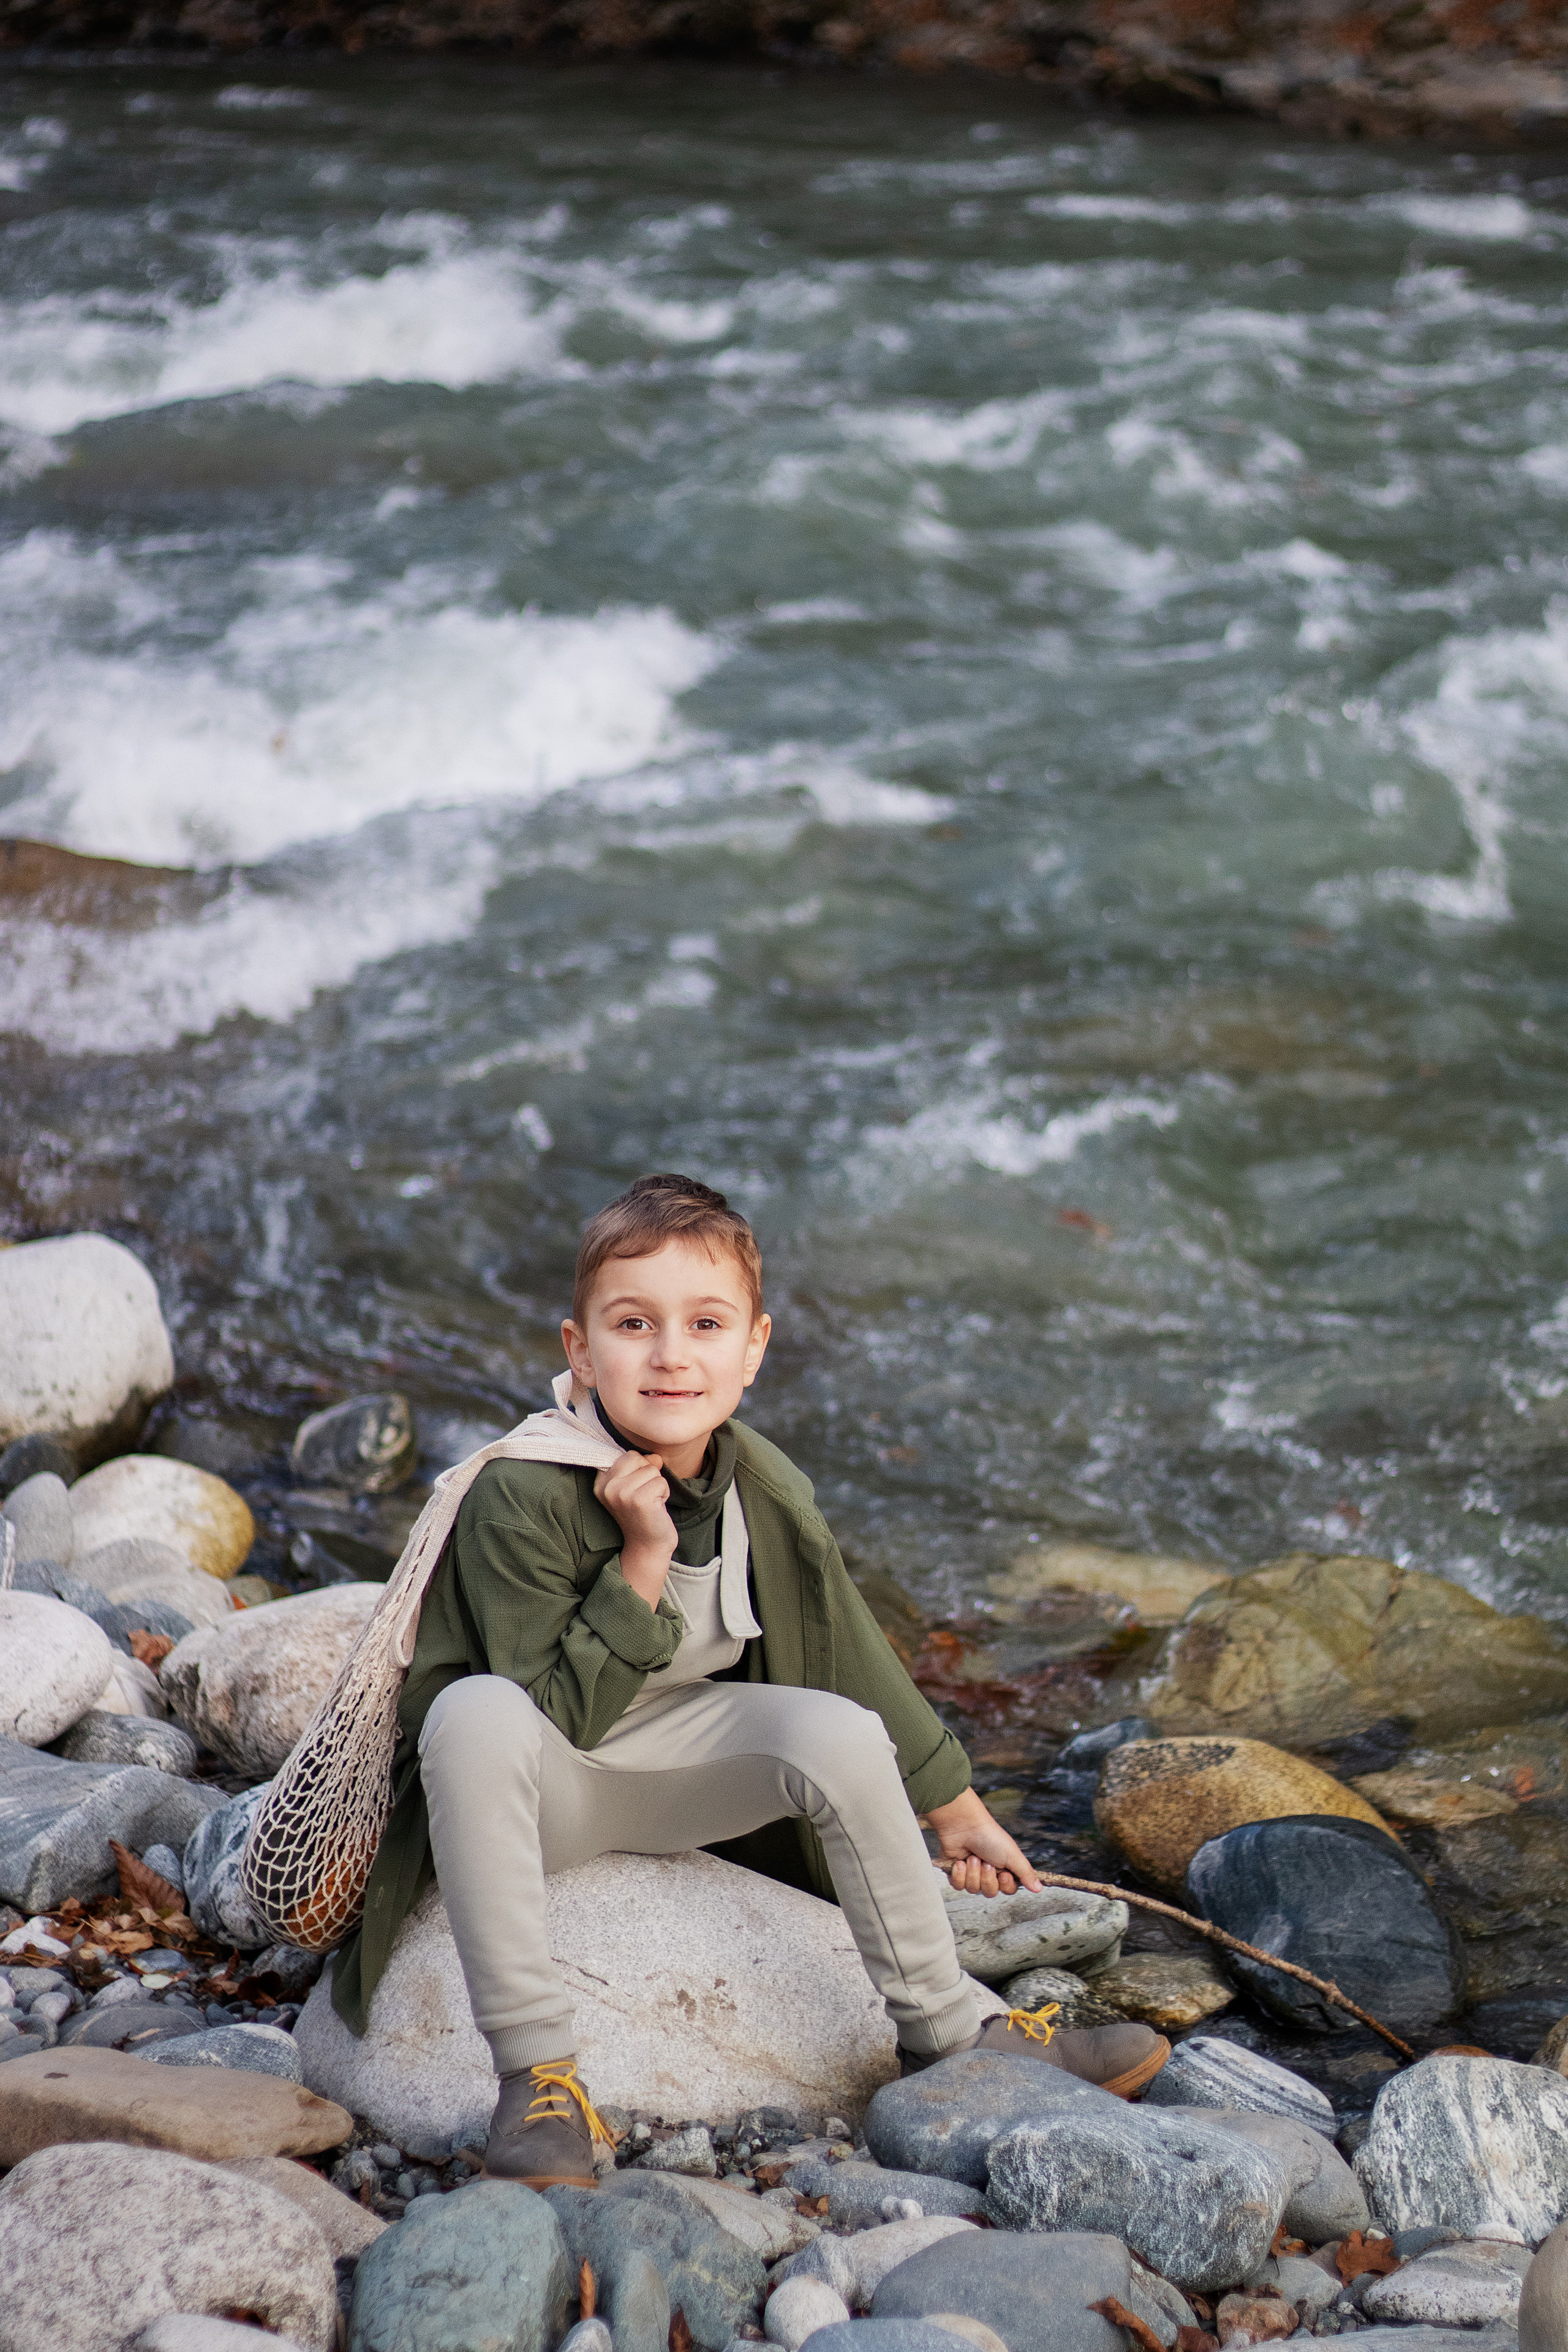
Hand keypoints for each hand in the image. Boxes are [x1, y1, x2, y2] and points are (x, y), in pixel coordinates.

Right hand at [594, 1452, 677, 1607]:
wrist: (647, 1545)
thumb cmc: (643, 1513)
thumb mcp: (636, 1485)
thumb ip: (643, 1465)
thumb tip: (656, 1457)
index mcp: (601, 1482)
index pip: (627, 1455)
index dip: (638, 1469)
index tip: (634, 1490)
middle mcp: (607, 1487)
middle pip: (638, 1458)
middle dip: (648, 1474)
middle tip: (643, 1497)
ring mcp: (622, 1493)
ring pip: (652, 1469)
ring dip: (657, 1486)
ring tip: (649, 1503)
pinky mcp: (639, 1500)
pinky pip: (662, 1482)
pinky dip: (664, 1493)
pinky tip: (656, 1508)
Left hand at [923, 1788, 1042, 1896]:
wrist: (963, 1826)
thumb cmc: (990, 1837)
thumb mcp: (1012, 1855)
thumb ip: (1026, 1873)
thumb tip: (1039, 1889)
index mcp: (1003, 1867)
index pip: (1008, 1889)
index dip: (1005, 1884)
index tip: (1003, 1872)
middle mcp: (988, 1872)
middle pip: (990, 1892)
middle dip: (986, 1878)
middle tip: (985, 1861)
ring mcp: (971, 1873)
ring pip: (973, 1890)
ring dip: (972, 1873)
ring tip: (972, 1856)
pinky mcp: (955, 1873)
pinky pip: (958, 1886)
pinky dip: (959, 1874)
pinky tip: (959, 1862)